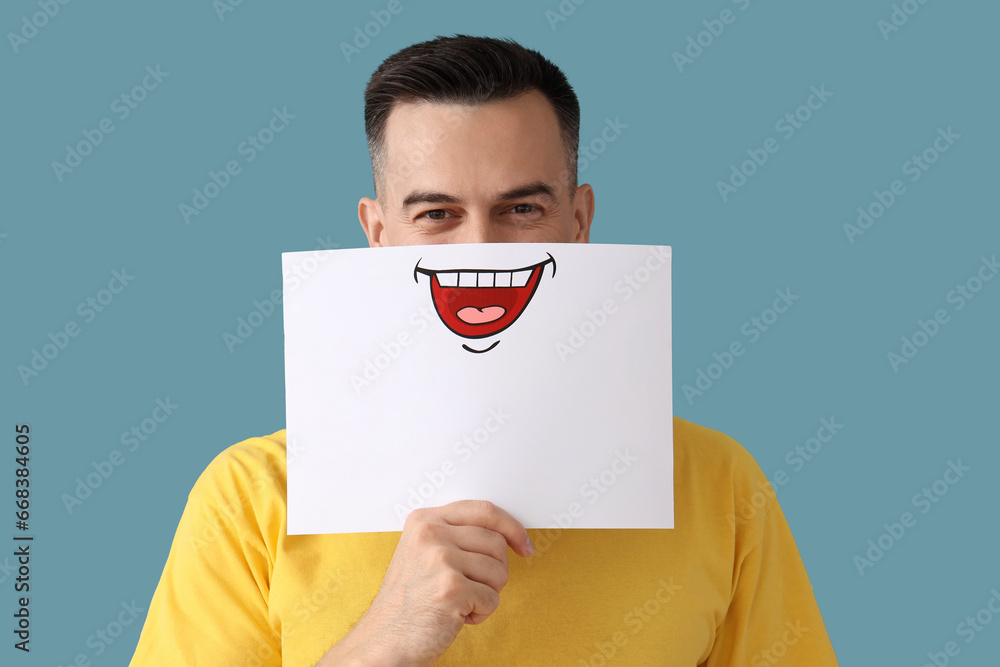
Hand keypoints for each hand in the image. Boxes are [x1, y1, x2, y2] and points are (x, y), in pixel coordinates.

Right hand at [317, 499, 533, 665]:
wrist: (384, 641)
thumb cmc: (407, 602)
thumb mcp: (422, 553)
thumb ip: (456, 535)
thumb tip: (505, 534)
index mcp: (424, 520)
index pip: (484, 510)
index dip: (512, 527)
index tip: (524, 545)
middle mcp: (430, 534)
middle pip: (496, 542)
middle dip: (495, 571)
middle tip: (473, 588)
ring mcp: (440, 559)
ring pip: (499, 571)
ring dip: (487, 594)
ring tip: (460, 602)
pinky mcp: (450, 587)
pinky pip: (492, 599)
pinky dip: (481, 613)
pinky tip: (457, 616)